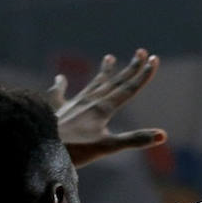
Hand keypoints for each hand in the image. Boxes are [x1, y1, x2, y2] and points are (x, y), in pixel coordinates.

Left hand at [48, 49, 166, 167]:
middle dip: (130, 68)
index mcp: (103, 108)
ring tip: (109, 58)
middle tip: (141, 52)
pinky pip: (58, 94)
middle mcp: (90, 101)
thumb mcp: (108, 147)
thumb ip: (134, 139)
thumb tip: (163, 135)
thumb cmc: (74, 150)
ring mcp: (72, 103)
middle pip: (114, 82)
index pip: (128, 88)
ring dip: (103, 72)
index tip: (154, 59)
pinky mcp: (55, 109)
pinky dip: (60, 85)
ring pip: (92, 84)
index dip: (143, 75)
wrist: (38, 146)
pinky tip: (59, 78)